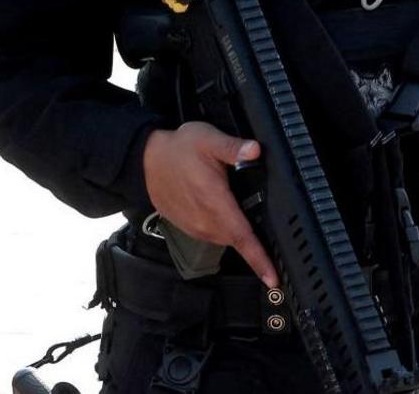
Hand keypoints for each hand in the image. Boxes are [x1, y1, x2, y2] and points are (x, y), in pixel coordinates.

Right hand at [141, 122, 276, 287]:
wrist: (146, 160)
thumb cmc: (178, 149)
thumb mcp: (207, 139)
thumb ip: (232, 147)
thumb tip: (254, 150)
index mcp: (214, 202)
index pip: (242, 237)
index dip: (260, 260)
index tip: (272, 280)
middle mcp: (205, 221)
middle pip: (238, 239)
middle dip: (254, 242)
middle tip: (262, 224)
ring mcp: (195, 227)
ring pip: (226, 237)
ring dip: (236, 230)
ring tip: (233, 204)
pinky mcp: (188, 228)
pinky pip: (213, 235)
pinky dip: (222, 227)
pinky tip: (218, 208)